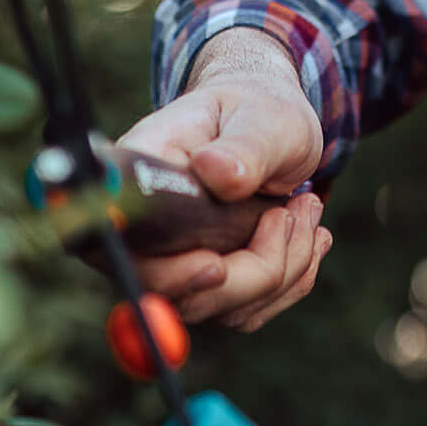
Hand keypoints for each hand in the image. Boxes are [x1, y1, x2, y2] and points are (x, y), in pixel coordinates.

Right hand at [114, 27, 331, 330]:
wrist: (271, 129)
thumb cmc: (259, 114)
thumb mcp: (262, 119)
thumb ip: (244, 147)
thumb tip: (217, 172)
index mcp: (138, 177)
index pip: (119, 243)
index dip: (162, 272)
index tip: (215, 267)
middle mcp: (144, 230)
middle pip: (175, 292)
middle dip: (253, 268)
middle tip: (298, 212)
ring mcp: (172, 264)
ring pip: (221, 307)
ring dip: (283, 268)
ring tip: (306, 211)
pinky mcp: (206, 285)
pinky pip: (247, 311)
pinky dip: (290, 281)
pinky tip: (307, 239)